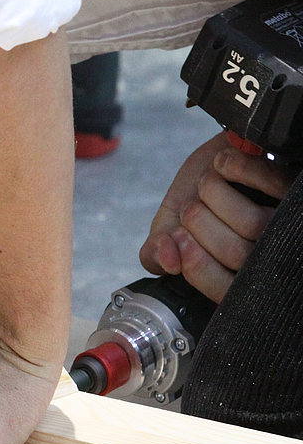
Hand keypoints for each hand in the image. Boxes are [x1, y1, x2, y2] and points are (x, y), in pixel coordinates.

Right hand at [140, 132, 298, 302]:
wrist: (222, 153)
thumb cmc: (197, 193)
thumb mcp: (166, 225)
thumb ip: (155, 253)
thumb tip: (169, 261)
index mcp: (233, 271)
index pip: (224, 291)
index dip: (196, 267)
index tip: (176, 238)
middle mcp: (266, 253)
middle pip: (235, 253)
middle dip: (196, 220)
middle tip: (190, 206)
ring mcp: (284, 224)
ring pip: (251, 223)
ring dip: (212, 190)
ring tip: (208, 181)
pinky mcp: (293, 189)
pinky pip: (266, 182)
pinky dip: (232, 166)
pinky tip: (223, 163)